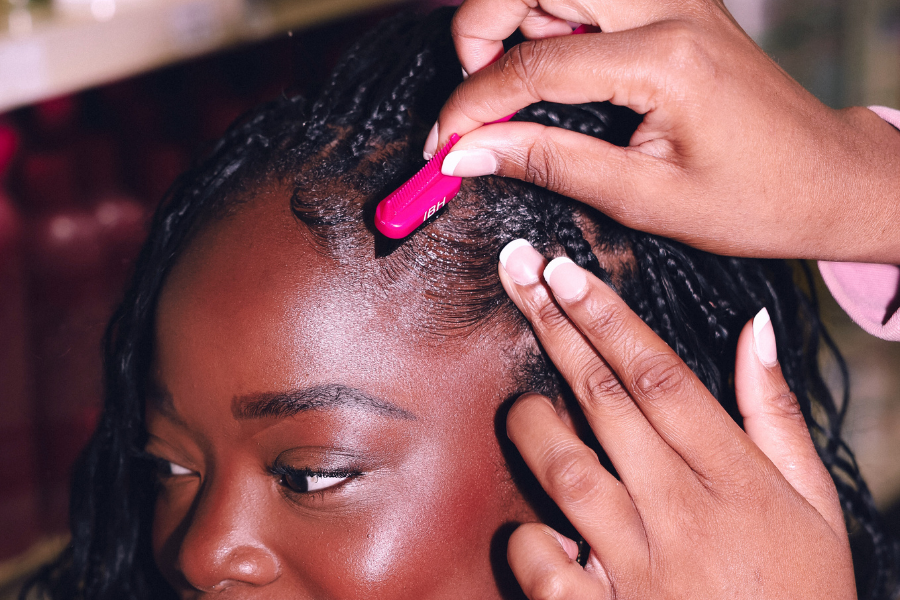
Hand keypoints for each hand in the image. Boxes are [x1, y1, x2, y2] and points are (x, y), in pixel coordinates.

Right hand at [429, 0, 899, 262]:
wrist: (826, 178)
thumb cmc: (754, 199)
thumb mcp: (645, 198)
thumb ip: (550, 163)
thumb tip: (468, 153)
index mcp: (665, 59)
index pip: (531, 66)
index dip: (471, 108)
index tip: (442, 149)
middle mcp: (669, 5)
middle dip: (481, 29)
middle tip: (477, 98)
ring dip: (517, 24)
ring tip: (520, 95)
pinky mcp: (673, 5)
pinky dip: (552, 26)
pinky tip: (563, 80)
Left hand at [497, 239, 856, 598]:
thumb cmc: (799, 592)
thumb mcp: (814, 504)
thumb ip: (776, 414)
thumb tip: (756, 328)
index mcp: (733, 479)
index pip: (658, 376)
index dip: (606, 317)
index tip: (564, 272)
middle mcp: (679, 513)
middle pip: (603, 400)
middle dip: (555, 330)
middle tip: (518, 277)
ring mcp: (636, 567)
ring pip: (563, 471)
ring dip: (533, 426)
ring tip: (524, 405)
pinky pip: (542, 564)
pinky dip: (528, 539)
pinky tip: (539, 526)